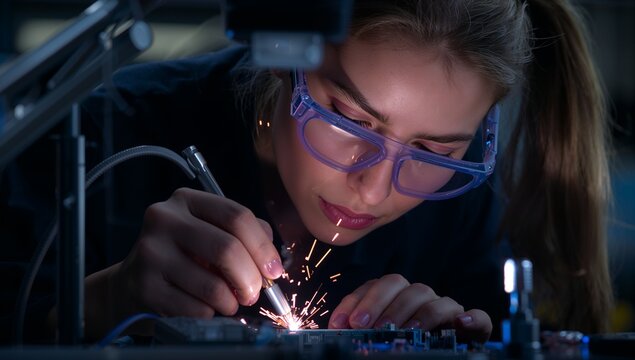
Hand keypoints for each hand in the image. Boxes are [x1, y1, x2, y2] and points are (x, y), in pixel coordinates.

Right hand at [85, 187, 282, 337]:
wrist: (131, 284)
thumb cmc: (182, 257)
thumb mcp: (210, 234)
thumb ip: (244, 235)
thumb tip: (271, 260)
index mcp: (186, 200)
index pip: (237, 216)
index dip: (263, 247)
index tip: (274, 270)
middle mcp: (164, 219)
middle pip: (228, 248)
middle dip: (251, 278)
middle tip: (254, 293)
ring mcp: (150, 252)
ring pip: (214, 285)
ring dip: (231, 301)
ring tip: (227, 301)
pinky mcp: (144, 286)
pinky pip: (196, 308)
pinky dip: (209, 313)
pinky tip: (201, 307)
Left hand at [327, 274, 491, 342]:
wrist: (442, 356)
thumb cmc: (407, 348)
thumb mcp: (379, 339)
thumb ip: (363, 332)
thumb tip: (338, 329)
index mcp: (395, 298)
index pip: (373, 288)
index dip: (354, 302)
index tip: (339, 323)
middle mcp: (419, 299)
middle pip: (399, 285)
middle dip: (378, 303)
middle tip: (362, 326)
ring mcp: (446, 310)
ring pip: (430, 297)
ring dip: (414, 313)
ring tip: (403, 332)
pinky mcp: (473, 326)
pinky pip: (478, 316)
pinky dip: (471, 318)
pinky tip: (461, 323)